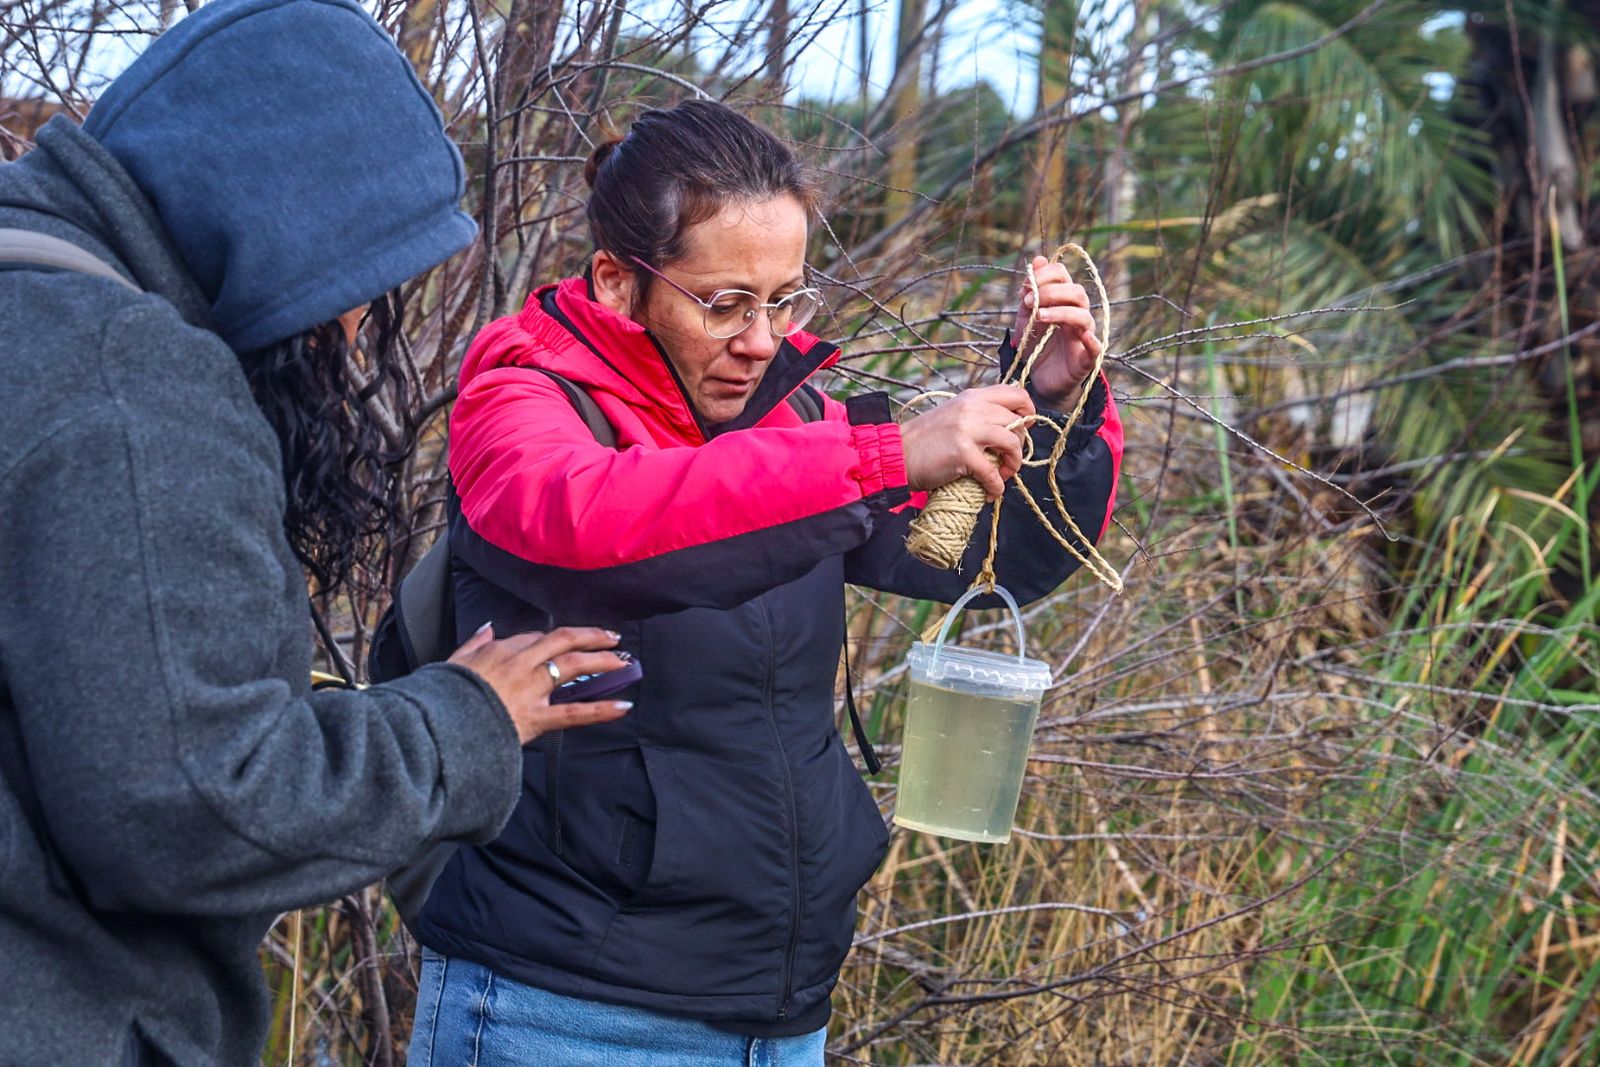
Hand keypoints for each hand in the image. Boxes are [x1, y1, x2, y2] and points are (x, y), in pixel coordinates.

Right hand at [447, 625, 630, 744]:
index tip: (564, 644)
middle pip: (562, 640)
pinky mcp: (536, 718)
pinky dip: (602, 710)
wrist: (436, 727)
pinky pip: (575, 712)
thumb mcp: (453, 663)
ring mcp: (530, 689)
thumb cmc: (441, 697)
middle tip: (611, 637)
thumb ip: (473, 643)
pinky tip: (623, 705)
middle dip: (590, 636)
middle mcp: (520, 663)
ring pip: (573, 666)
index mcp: (499, 650)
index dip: (551, 640)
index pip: (533, 638)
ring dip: (602, 661)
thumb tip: (487, 627)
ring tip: (625, 662)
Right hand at [900, 384, 1034, 499]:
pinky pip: (993, 472)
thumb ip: (978, 414)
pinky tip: (991, 492)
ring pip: (1011, 443)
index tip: (1024, 427)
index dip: (1027, 410)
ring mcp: (968, 429)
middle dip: (1019, 444)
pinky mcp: (963, 453)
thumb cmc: (925, 439)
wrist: (897, 454)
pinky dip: (997, 486)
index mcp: (972, 397)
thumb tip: (1008, 425)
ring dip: (1013, 463)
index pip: (1014, 393)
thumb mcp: (954, 414)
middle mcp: (972, 408)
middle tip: (1008, 459)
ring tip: (1002, 475)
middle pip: (1016, 422)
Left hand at [1012, 255, 1102, 406]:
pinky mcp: (1088, 357)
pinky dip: (1092, 341)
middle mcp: (1077, 314)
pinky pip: (1097, 346)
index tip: (1025, 288)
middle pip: (1076, 292)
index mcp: (1062, 300)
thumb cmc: (1037, 346)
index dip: (1045, 276)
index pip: (1062, 275)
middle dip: (1051, 292)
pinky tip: (1082, 336)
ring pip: (1083, 315)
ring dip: (1061, 312)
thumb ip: (1030, 292)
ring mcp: (1084, 334)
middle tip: (1028, 302)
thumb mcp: (1027, 317)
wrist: (1041, 380)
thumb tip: (1038, 259)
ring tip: (1039, 317)